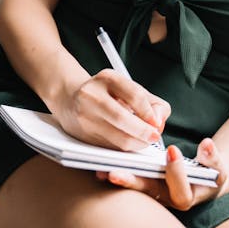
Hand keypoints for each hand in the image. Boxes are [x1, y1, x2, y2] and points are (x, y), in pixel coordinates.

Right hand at [53, 69, 170, 150]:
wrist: (69, 98)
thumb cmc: (105, 94)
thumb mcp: (127, 89)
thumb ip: (151, 102)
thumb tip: (159, 121)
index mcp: (107, 78)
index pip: (134, 95)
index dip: (149, 112)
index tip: (157, 123)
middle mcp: (92, 95)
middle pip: (122, 118)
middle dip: (143, 132)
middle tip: (154, 136)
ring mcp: (84, 116)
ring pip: (116, 138)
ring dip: (136, 143)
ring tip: (144, 141)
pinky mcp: (82, 135)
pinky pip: (110, 147)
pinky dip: (123, 149)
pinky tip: (128, 143)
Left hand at [97, 139, 228, 210]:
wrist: (204, 178)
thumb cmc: (210, 171)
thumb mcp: (217, 165)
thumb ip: (212, 157)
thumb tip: (206, 145)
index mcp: (188, 196)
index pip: (181, 191)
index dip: (176, 172)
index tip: (172, 150)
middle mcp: (167, 199)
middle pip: (149, 192)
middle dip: (133, 182)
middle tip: (116, 172)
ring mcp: (154, 193)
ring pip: (136, 187)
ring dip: (120, 179)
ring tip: (102, 170)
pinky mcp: (145, 184)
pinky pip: (130, 180)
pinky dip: (117, 173)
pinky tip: (101, 166)